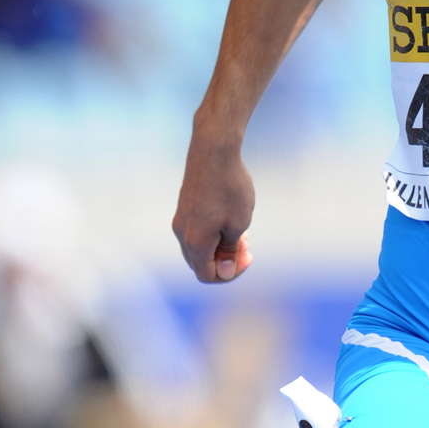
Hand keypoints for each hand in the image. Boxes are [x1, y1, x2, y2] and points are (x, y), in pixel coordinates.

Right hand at [172, 132, 254, 284]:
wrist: (213, 152)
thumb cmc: (230, 188)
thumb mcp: (238, 224)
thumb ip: (229, 251)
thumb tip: (224, 272)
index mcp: (195, 242)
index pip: (207, 275)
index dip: (230, 274)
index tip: (248, 256)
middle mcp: (182, 234)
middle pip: (201, 264)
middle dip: (225, 261)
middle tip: (246, 247)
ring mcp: (181, 220)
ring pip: (198, 248)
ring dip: (219, 248)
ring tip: (241, 234)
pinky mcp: (184, 208)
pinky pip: (196, 233)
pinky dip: (212, 235)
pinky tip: (229, 220)